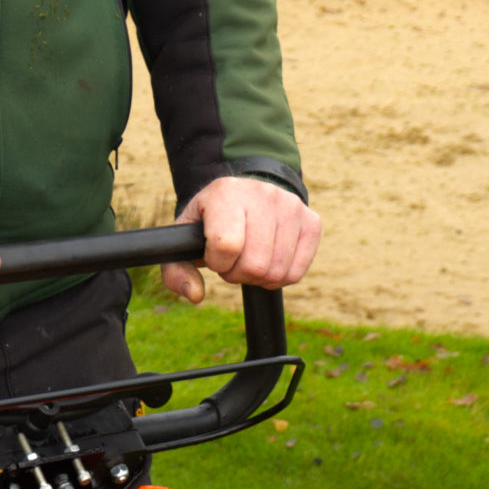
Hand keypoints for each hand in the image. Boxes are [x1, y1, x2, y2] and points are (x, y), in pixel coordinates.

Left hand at [160, 176, 319, 305]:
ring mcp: (291, 206)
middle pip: (255, 264)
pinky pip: (297, 272)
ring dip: (258, 277)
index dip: (218, 263)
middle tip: (233, 260)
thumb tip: (195, 295)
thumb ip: (176, 269)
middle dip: (238, 273)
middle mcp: (263, 194)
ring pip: (276, 272)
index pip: (227, 245)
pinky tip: (269, 261)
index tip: (215, 256)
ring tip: (250, 258)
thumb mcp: (185, 237)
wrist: (246, 194)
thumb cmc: (212, 220)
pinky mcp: (312, 221)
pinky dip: (279, 278)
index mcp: (226, 193)